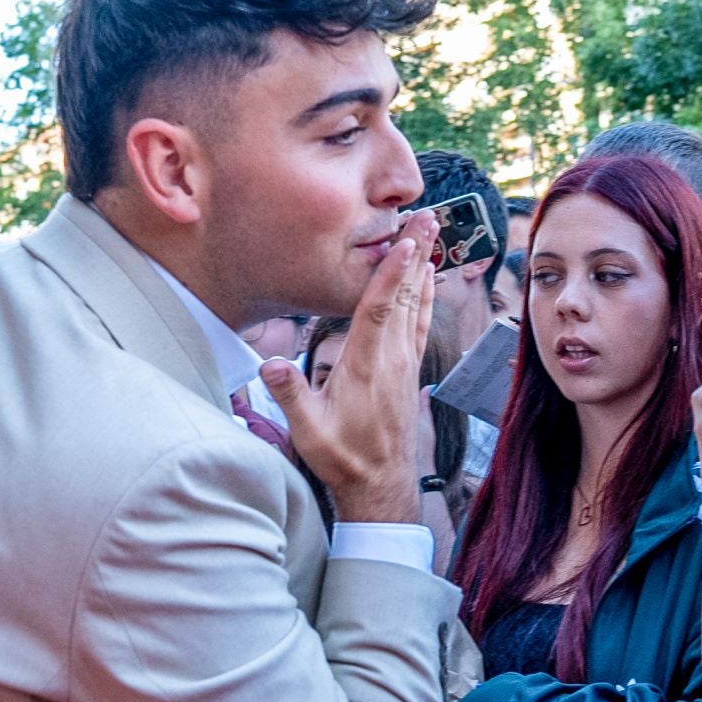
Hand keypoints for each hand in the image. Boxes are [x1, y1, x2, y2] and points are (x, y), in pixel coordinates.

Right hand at [263, 213, 437, 522]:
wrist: (380, 484)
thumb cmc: (343, 457)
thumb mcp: (308, 430)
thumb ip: (290, 394)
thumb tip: (269, 363)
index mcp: (365, 364)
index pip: (380, 308)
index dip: (392, 272)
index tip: (405, 240)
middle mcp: (392, 357)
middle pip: (405, 295)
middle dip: (416, 253)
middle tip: (426, 216)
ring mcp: (405, 362)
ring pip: (417, 304)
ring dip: (424, 267)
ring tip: (432, 233)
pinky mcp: (410, 369)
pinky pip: (421, 322)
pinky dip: (427, 295)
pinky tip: (431, 278)